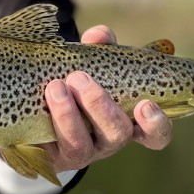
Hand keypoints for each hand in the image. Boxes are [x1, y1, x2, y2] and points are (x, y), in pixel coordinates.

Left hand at [40, 24, 171, 172]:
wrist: (37, 114)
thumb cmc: (76, 86)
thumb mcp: (91, 65)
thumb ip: (99, 49)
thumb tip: (99, 35)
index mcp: (127, 122)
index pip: (154, 136)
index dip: (156, 125)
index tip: (145, 104)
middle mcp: (108, 142)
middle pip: (117, 134)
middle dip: (100, 106)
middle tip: (79, 77)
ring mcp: (81, 154)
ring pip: (80, 145)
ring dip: (68, 115)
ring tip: (55, 86)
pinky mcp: (51, 159)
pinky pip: (49, 149)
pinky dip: (44, 125)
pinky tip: (38, 102)